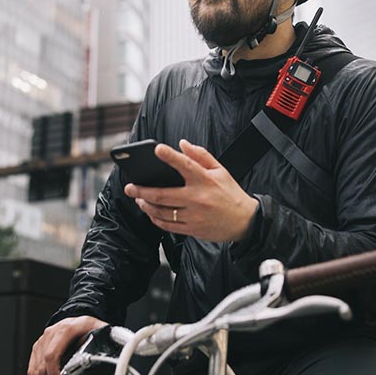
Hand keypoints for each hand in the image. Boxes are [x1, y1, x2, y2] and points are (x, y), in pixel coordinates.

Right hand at [27, 315, 107, 374]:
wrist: (80, 321)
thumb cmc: (89, 327)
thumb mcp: (98, 331)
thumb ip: (100, 342)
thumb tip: (98, 355)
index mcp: (65, 330)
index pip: (51, 356)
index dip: (55, 374)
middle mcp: (50, 334)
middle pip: (43, 365)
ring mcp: (42, 341)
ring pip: (36, 369)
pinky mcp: (38, 348)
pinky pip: (32, 368)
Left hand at [124, 139, 258, 241]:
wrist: (245, 222)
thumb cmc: (231, 194)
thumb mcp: (221, 170)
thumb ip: (201, 156)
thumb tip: (182, 144)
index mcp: (205, 180)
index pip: (186, 165)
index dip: (170, 156)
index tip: (157, 149)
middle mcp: (197, 198)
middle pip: (163, 195)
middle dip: (142, 190)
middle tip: (130, 186)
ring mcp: (193, 216)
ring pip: (161, 212)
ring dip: (146, 205)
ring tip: (138, 198)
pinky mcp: (192, 229)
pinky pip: (168, 225)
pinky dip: (156, 219)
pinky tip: (150, 212)